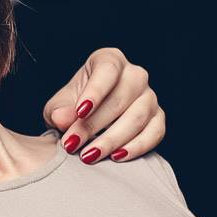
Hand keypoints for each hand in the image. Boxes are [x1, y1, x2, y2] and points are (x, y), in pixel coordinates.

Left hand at [43, 47, 164, 163]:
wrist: (88, 120)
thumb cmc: (73, 106)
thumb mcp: (60, 106)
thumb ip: (59, 110)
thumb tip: (63, 118)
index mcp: (109, 60)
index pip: (107, 71)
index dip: (95, 91)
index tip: (80, 112)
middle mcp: (134, 75)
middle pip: (120, 99)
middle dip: (93, 125)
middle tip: (72, 144)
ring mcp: (149, 96)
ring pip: (137, 117)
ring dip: (112, 140)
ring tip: (89, 155)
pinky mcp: (158, 118)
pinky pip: (154, 132)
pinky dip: (136, 147)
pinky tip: (116, 157)